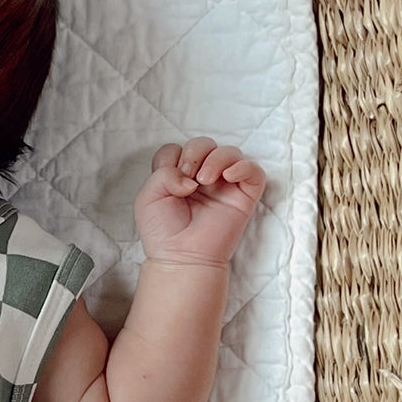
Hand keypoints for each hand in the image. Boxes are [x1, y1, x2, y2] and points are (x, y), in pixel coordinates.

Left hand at [135, 137, 265, 267]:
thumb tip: (190, 176)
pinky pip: (254, 171)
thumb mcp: (148, 199)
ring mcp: (224, 186)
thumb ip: (162, 175)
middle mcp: (201, 178)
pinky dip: (243, 167)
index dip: (173, 157)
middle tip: (189, 176)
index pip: (178, 149)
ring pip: (230, 152)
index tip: (172, 178)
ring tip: (204, 180)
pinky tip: (228, 176)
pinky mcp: (243, 197)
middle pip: (204, 144)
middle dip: (195, 153)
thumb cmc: (163, 233)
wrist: (181, 257)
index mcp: (178, 177)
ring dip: (216, 158)